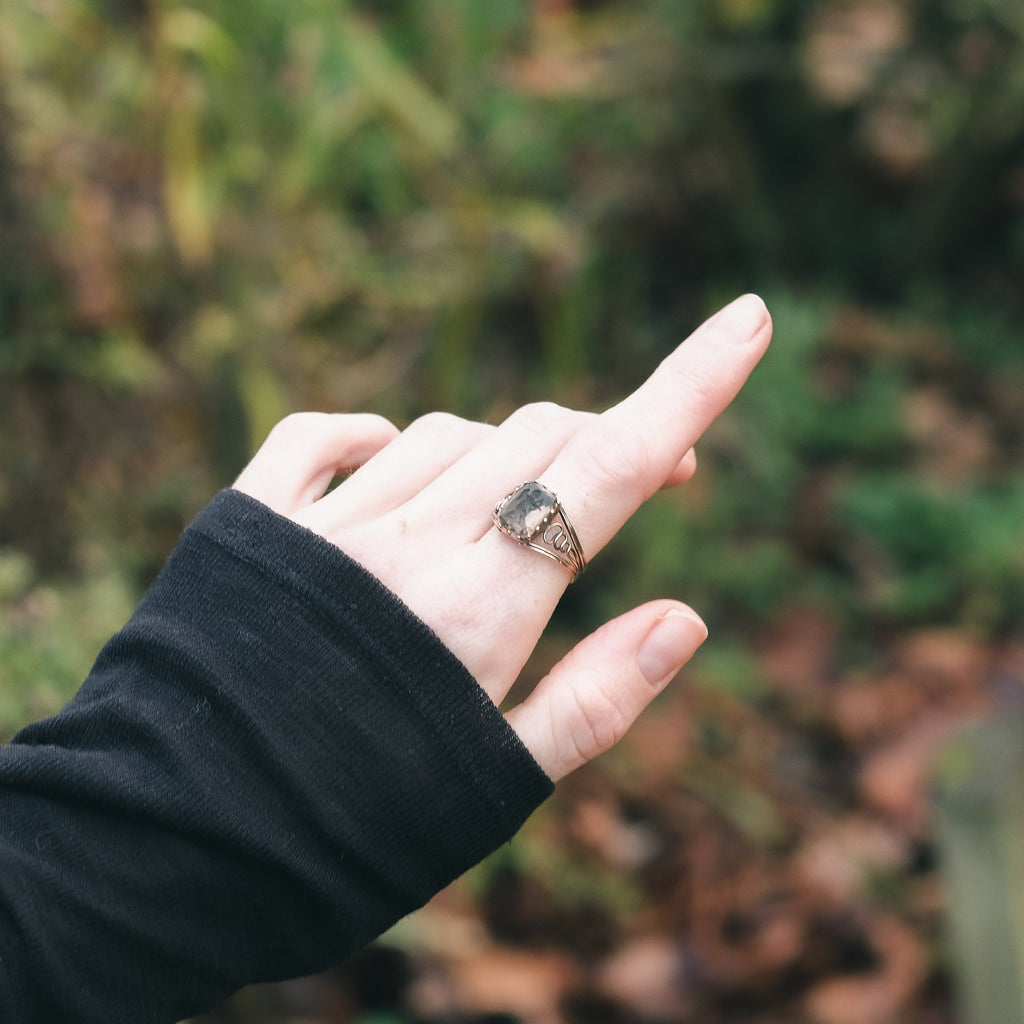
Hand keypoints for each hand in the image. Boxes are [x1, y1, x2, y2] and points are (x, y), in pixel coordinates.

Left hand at [233, 294, 771, 779]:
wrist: (171, 847)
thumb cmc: (351, 832)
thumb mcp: (495, 786)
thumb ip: (597, 698)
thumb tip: (687, 617)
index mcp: (485, 601)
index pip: (613, 463)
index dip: (693, 385)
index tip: (751, 318)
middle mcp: (411, 539)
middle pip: (543, 435)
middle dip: (610, 441)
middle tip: (655, 477)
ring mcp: (325, 523)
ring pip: (450, 436)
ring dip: (507, 452)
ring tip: (518, 512)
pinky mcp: (249, 524)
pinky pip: (320, 439)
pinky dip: (373, 437)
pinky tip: (388, 459)